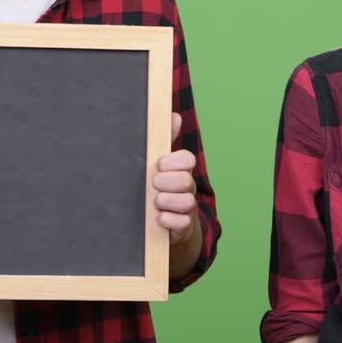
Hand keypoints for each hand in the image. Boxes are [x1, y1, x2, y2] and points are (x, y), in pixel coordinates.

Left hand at [153, 112, 197, 243]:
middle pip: (187, 180)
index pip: (187, 159)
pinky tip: (157, 218)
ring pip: (188, 201)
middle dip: (168, 181)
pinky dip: (168, 220)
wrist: (159, 222)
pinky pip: (182, 223)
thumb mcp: (158, 164)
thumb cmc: (159, 187)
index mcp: (180, 170)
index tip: (158, 165)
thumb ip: (165, 140)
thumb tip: (173, 115)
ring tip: (155, 202)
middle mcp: (187, 187)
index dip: (173, 161)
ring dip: (167, 201)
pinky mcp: (182, 227)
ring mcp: (185, 208)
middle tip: (153, 184)